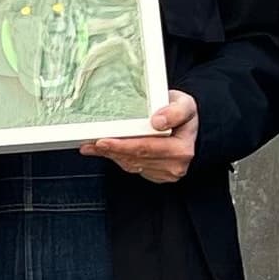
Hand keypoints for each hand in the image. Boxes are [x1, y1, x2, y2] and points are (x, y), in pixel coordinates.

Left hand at [80, 90, 201, 182]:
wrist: (187, 125)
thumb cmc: (182, 112)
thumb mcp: (185, 104)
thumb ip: (175, 111)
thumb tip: (158, 122)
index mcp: (182, 148)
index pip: (147, 148)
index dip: (123, 145)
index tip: (104, 140)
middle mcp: (175, 165)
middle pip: (136, 158)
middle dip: (111, 150)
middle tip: (91, 143)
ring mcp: (166, 172)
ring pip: (131, 164)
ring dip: (110, 155)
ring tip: (92, 146)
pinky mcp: (157, 175)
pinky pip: (132, 167)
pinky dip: (117, 158)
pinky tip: (105, 150)